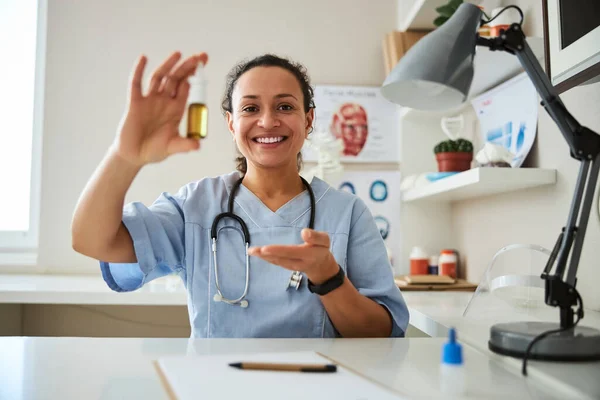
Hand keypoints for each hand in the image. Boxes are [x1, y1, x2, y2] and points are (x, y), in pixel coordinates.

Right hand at [113, 51, 208, 165]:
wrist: (134, 155)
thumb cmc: (154, 150)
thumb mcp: (172, 147)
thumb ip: (185, 145)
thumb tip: (198, 145)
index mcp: (176, 109)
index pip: (187, 89)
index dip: (195, 77)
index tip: (203, 65)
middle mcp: (164, 102)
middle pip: (176, 79)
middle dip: (188, 68)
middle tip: (200, 56)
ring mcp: (149, 100)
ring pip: (160, 78)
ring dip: (168, 65)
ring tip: (179, 54)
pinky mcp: (135, 103)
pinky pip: (136, 84)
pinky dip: (139, 70)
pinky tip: (144, 58)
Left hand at [248, 228, 338, 283]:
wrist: (321, 267)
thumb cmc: (321, 249)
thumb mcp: (324, 240)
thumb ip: (316, 237)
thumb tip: (304, 232)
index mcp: (308, 255)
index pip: (291, 252)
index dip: (278, 250)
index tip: (265, 248)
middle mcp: (298, 263)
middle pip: (280, 258)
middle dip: (266, 255)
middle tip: (253, 250)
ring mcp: (291, 266)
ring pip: (276, 261)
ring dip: (262, 257)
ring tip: (251, 251)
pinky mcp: (286, 266)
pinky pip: (275, 262)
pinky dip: (265, 258)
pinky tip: (256, 253)